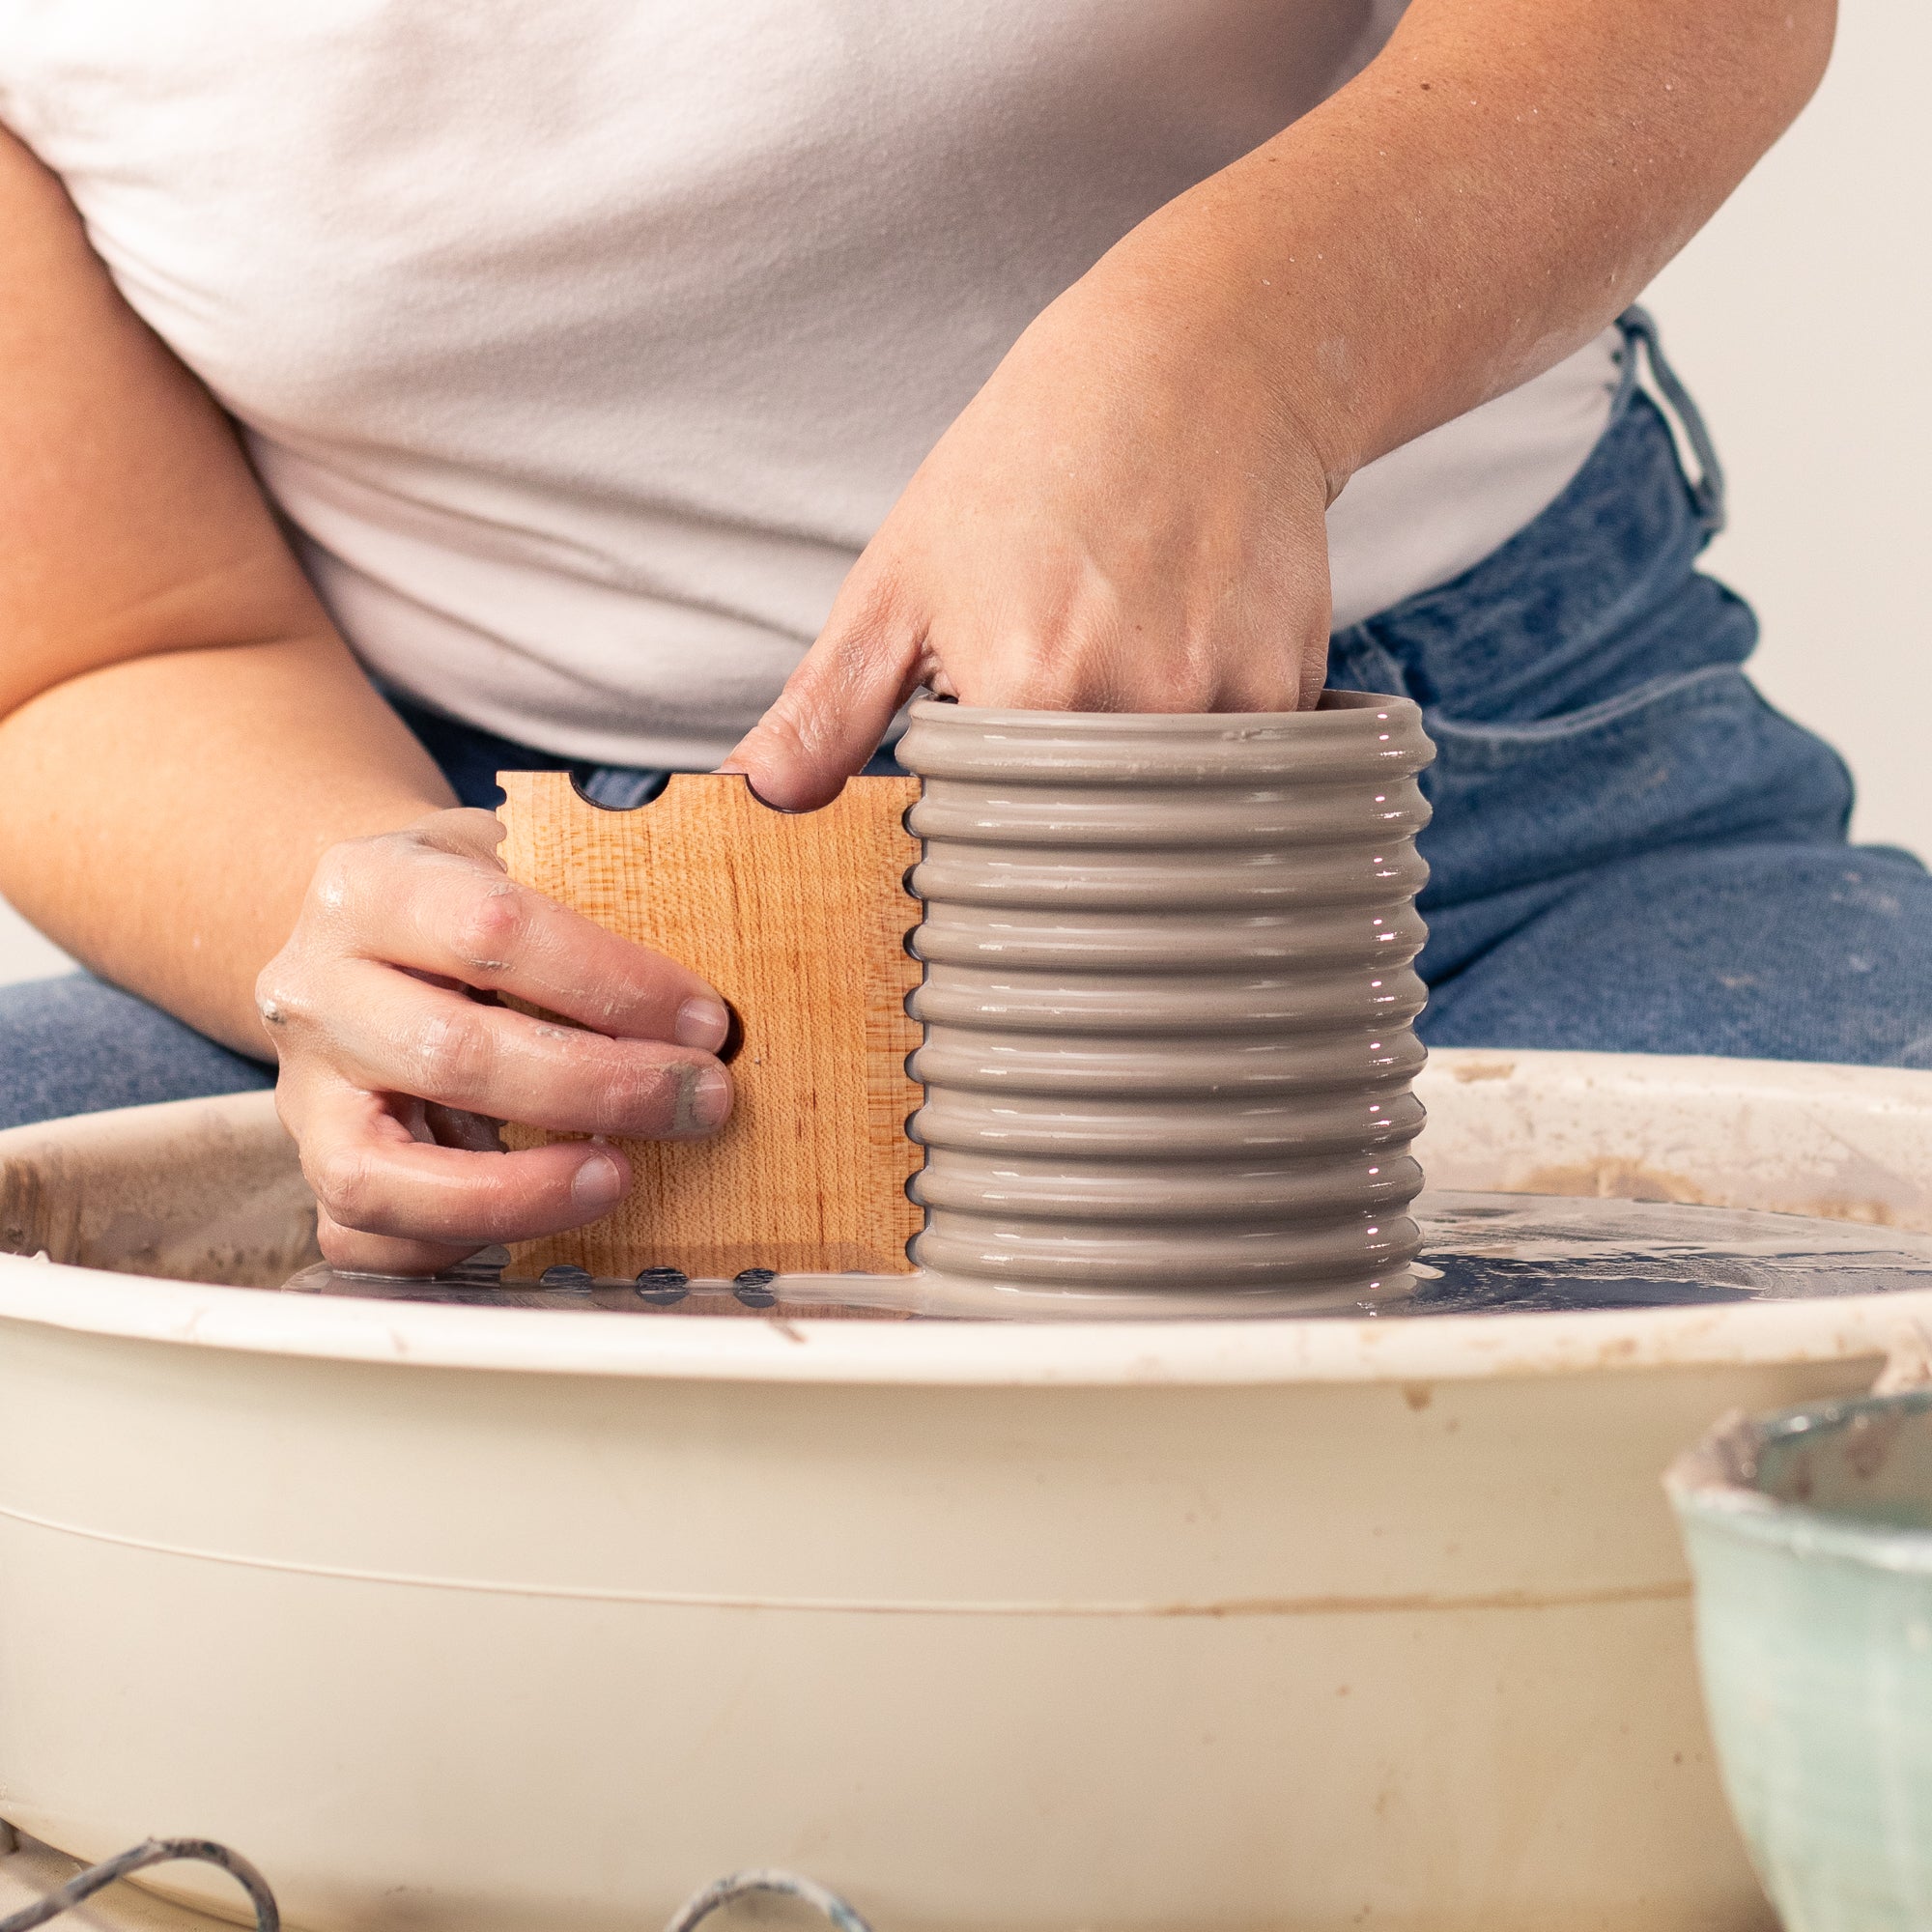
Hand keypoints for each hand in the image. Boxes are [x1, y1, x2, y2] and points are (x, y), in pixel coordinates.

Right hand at [259, 809, 734, 1274]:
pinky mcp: (316, 1166)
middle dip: (599, 1089)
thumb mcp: (513, 856)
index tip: (702, 1018)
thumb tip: (721, 952)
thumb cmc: (466, 901)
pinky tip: (548, 1218)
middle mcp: (315, 991)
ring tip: (619, 1179)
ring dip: (519, 1191)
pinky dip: (461, 1245)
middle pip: (454, 1056)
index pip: (494, 932)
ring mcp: (304, 1091)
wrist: (360, 930)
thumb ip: (595, 885)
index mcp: (367, 888)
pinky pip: (370, 1241)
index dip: (612, 982)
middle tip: (697, 1101)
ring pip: (383, 1175)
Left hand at [726, 241, 1335, 807]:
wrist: (1200, 365)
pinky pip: (1242, 776)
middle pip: (1089, 850)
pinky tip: (1180, 671)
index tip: (977, 798)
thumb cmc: (1029, 464)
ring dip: (1136, 796)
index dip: (978, 831)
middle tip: (1050, 744)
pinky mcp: (1291, 686)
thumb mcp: (902, 573)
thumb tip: (757, 795)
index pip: (993, 844)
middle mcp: (1137, 707)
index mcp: (1025, 688)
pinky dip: (1205, 756)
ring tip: (1113, 695)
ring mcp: (1227, 699)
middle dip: (1061, 823)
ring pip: (1169, 821)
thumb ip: (827, 701)